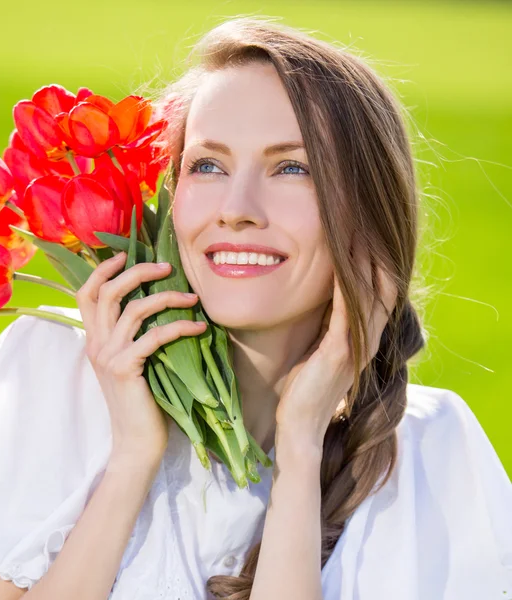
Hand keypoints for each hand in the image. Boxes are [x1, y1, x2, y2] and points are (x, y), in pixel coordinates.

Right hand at [76, 253, 206, 460]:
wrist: (135, 441)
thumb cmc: (140, 401)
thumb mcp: (130, 362)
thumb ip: (131, 336)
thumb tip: (156, 303)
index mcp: (94, 340)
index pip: (86, 294)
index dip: (103, 270)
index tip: (125, 254)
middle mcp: (96, 344)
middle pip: (108, 292)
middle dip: (138, 271)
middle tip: (167, 266)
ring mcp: (108, 356)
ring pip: (134, 310)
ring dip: (167, 297)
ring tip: (192, 297)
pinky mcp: (124, 369)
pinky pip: (154, 336)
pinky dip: (179, 327)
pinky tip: (199, 327)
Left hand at [275, 237, 398, 451]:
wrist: (300, 425)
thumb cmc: (305, 389)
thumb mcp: (322, 351)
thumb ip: (330, 327)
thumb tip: (325, 300)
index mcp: (362, 339)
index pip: (378, 293)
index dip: (377, 263)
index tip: (366, 233)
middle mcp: (366, 340)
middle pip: (382, 287)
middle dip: (376, 254)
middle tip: (367, 222)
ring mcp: (355, 346)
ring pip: (370, 295)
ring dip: (364, 263)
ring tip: (359, 232)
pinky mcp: (338, 352)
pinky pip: (346, 311)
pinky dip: (344, 285)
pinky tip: (339, 264)